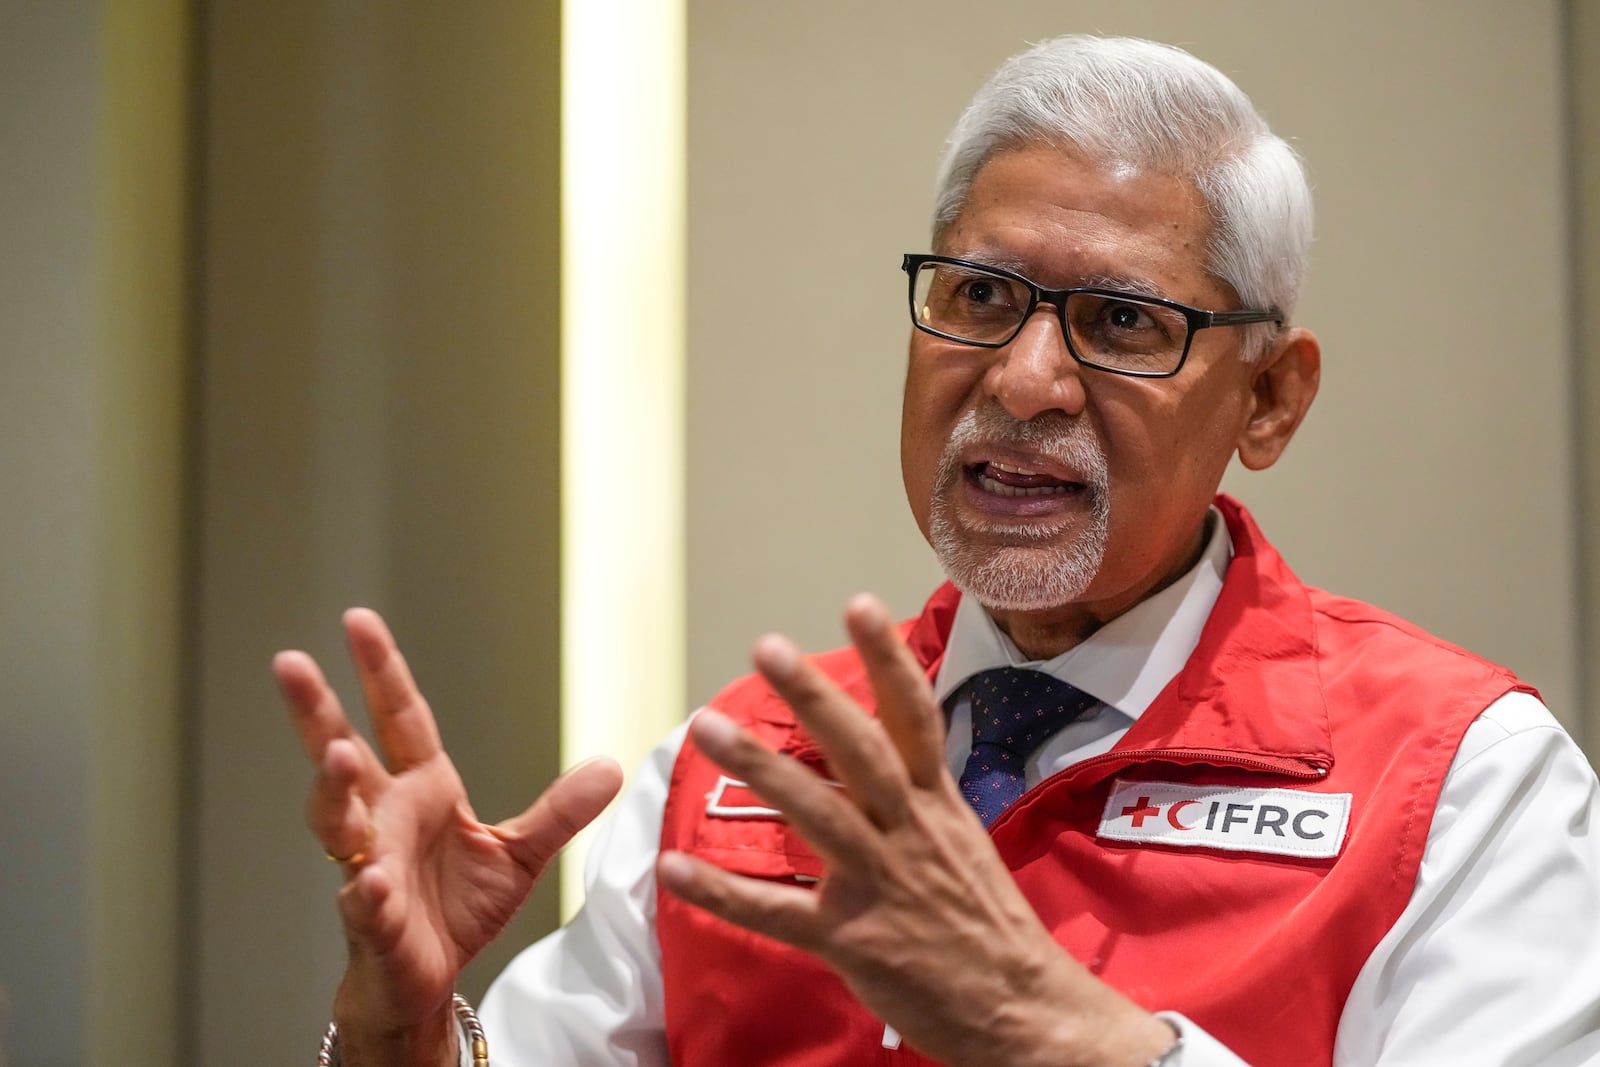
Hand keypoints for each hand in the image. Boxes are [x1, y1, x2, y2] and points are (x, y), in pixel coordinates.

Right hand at [277, 609, 621, 1066]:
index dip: (381, 670)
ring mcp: (370, 866)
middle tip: (291, 662)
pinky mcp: (373, 920)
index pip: (399, 717)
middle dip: (314, 709)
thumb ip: (559, 809)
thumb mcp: (519, 852)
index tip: (357, 620)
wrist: (427, 980)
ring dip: (334, 789)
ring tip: (339, 756)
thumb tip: (611, 765)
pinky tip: (370, 880)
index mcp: (420, 790)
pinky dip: (366, 891)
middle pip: (340, 753)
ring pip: (336, 820)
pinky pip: (364, 902)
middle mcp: (384, 819)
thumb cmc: (456, 910)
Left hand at [656, 595, 1172, 1066]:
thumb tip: (871, 758)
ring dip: (760, 766)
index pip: (916, 716)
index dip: (888, 658)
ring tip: (707, 725)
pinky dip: (723, 891)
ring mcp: (882, 885)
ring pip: (817, 813)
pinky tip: (675, 867)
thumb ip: (913, 801)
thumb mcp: (962, 846)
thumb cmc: (988, 928)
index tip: (859, 603)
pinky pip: (777, 912)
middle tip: (767, 646)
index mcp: (938, 805)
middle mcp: (912, 832)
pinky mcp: (853, 942)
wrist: (1024, 1013)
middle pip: (860, 750)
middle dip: (814, 696)